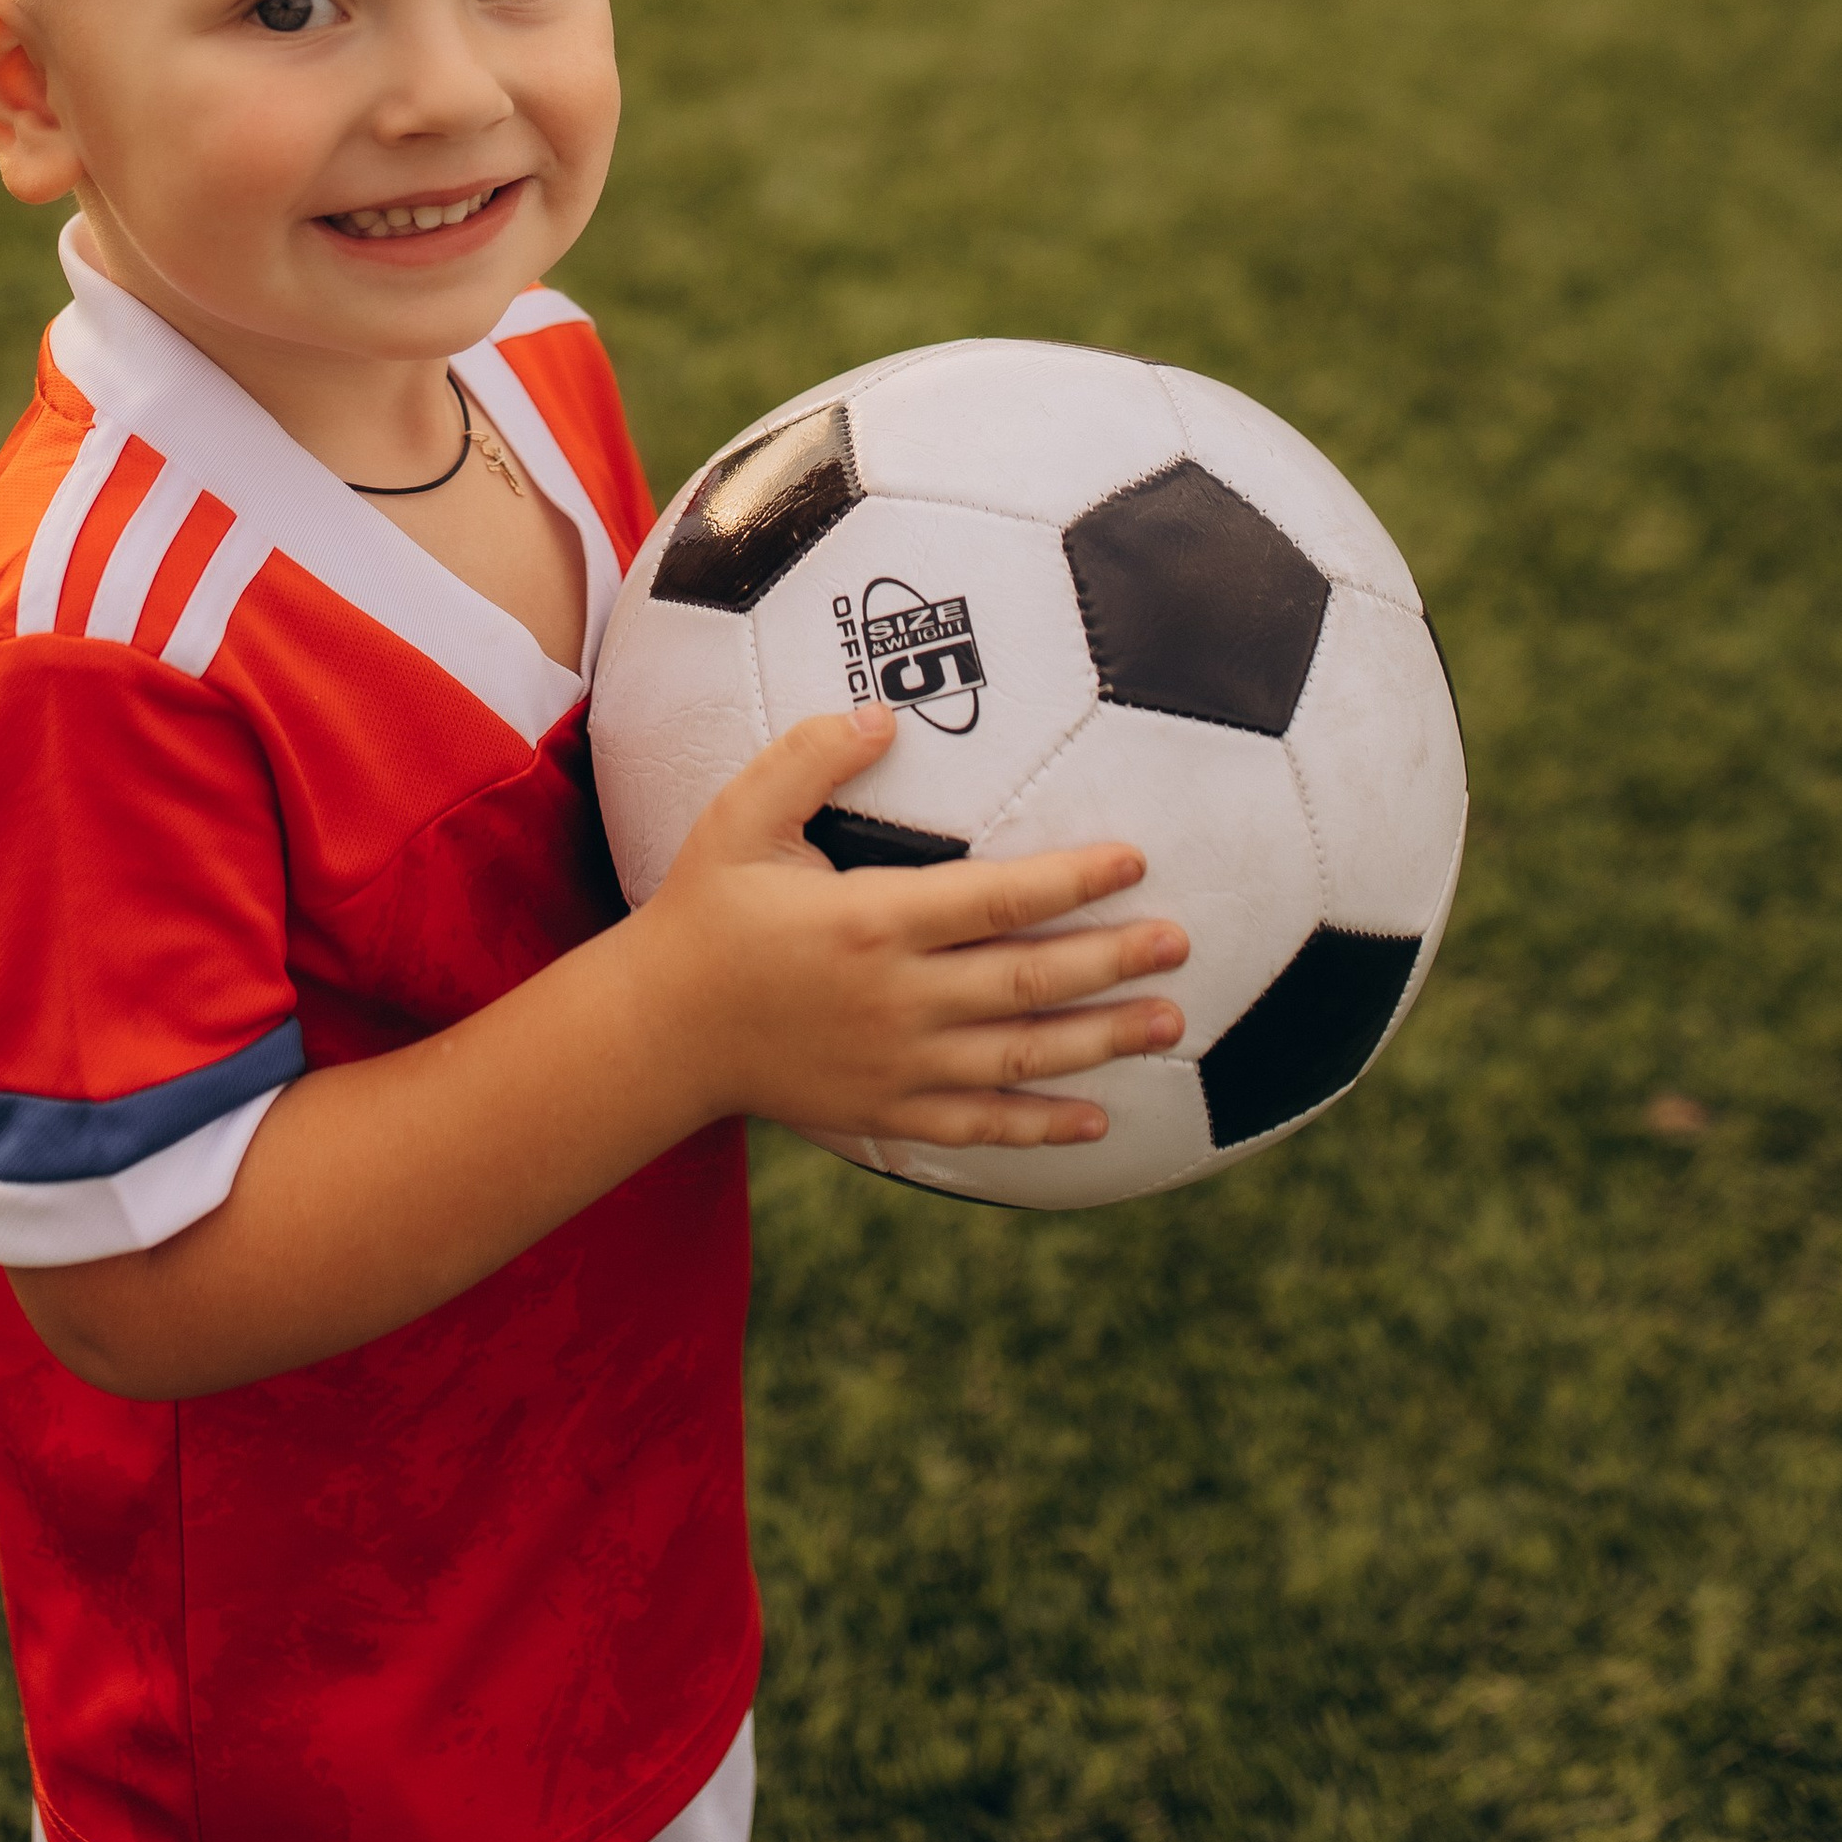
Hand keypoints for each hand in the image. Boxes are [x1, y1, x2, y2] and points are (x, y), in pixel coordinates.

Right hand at [631, 709, 1185, 1148]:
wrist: (661, 1030)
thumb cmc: (705, 911)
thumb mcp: (740, 819)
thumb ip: (807, 759)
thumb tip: (880, 715)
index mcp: (872, 921)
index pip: (997, 898)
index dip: (1073, 879)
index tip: (1132, 859)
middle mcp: (897, 999)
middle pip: (1029, 981)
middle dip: (1113, 960)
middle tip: (1180, 942)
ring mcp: (897, 1064)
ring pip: (1021, 1056)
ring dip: (1102, 1041)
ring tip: (1168, 1023)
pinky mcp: (887, 1112)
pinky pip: (980, 1125)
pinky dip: (1042, 1126)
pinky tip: (1097, 1119)